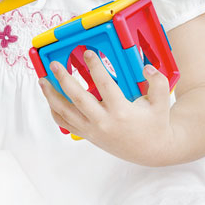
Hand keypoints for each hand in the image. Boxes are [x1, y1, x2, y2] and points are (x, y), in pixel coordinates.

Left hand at [38, 49, 175, 165]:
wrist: (152, 151)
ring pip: (65, 112)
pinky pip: (65, 123)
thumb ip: (156, 82)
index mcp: (121, 112)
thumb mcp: (161, 102)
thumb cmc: (155, 124)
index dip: (95, 67)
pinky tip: (51, 99)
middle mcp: (104, 122)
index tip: (87, 53)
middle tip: (54, 64)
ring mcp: (93, 131)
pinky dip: (55, 111)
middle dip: (63, 79)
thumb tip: (146, 67)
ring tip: (43, 80)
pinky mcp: (88, 136)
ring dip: (51, 95)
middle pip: (77, 98)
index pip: (105, 85)